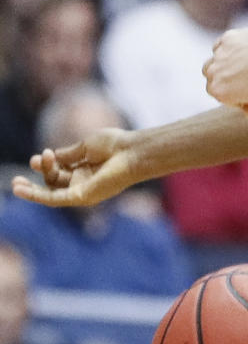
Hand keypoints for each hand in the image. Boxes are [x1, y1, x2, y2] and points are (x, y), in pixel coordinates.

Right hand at [10, 128, 137, 208]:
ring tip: (23, 173)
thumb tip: (50, 155)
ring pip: (52, 189)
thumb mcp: (86, 146)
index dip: (49, 162)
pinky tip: (20, 190)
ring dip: (37, 182)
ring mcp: (82, 191)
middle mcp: (84, 182)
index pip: (61, 169)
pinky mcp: (81, 197)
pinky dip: (36, 195)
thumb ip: (67, 154)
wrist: (131, 152)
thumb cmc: (115, 145)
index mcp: (86, 169)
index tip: (44, 153)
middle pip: (55, 179)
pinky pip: (54, 199)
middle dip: (43, 170)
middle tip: (32, 162)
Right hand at [202, 23, 247, 119]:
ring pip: (215, 62)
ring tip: (245, 66)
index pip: (222, 98)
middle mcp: (213, 72)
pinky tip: (247, 52)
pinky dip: (230, 50)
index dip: (238, 98)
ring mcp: (219, 53)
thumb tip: (246, 110)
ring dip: (224, 66)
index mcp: (218, 92)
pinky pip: (223, 46)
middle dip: (228, 82)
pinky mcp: (227, 38)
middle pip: (214, 80)